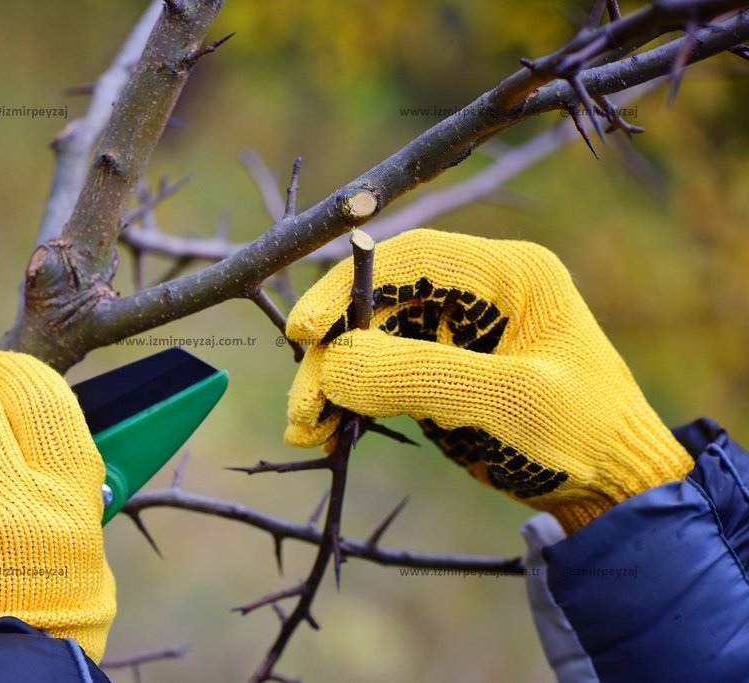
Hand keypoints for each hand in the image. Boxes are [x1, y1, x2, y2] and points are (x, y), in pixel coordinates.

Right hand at [285, 229, 691, 532]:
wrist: (611, 492)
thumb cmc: (581, 436)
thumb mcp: (509, 402)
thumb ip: (421, 375)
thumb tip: (335, 363)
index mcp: (507, 274)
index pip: (409, 259)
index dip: (348, 288)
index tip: (304, 331)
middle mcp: (475, 294)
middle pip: (379, 304)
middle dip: (334, 352)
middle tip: (303, 403)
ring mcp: (454, 334)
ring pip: (369, 341)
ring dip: (332, 381)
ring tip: (305, 428)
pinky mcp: (439, 372)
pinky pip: (378, 375)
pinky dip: (347, 400)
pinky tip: (323, 430)